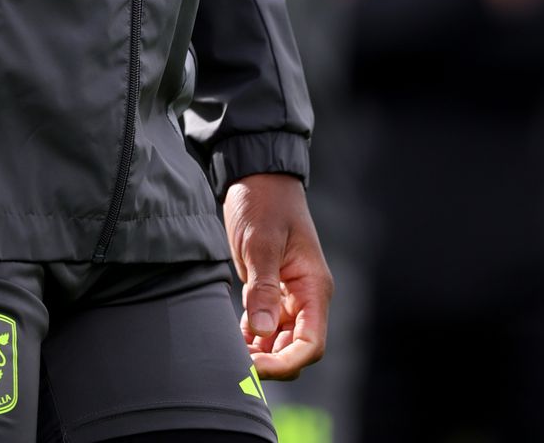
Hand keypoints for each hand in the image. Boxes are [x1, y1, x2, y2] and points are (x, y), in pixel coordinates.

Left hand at [223, 173, 331, 379]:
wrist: (257, 175)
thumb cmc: (264, 201)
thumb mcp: (261, 242)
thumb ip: (264, 287)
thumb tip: (264, 332)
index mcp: (314, 287)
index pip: (311, 344)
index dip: (286, 364)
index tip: (256, 369)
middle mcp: (305, 297)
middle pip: (295, 349)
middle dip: (269, 363)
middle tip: (235, 366)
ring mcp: (288, 295)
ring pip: (278, 341)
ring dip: (258, 353)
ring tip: (229, 355)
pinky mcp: (270, 290)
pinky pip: (264, 326)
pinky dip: (250, 338)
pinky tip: (230, 340)